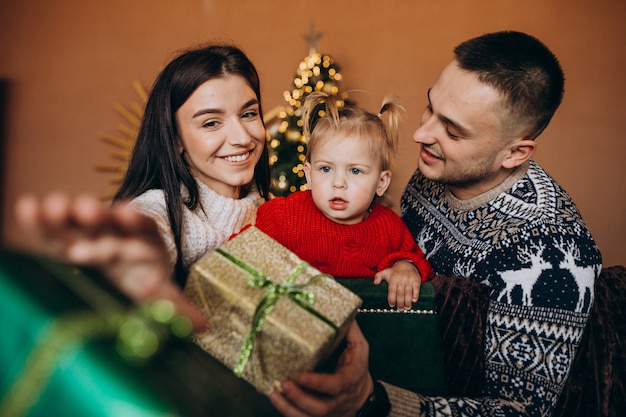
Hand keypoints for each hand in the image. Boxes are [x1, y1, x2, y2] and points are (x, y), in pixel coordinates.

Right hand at [14, 193, 204, 329]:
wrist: (130, 258)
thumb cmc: (146, 275)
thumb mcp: (161, 290)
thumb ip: (176, 305)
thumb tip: (203, 327)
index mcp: (144, 240)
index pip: (142, 227)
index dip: (135, 220)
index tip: (129, 214)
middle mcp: (118, 232)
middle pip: (108, 220)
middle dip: (98, 215)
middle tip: (86, 208)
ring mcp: (92, 232)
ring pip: (79, 220)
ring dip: (67, 214)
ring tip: (53, 206)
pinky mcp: (70, 237)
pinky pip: (55, 229)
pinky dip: (41, 220)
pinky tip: (27, 208)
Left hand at [269, 321, 372, 416]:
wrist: (362, 398)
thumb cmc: (357, 370)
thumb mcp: (360, 349)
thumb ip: (352, 332)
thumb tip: (344, 313)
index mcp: (348, 382)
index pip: (334, 386)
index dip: (317, 383)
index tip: (301, 375)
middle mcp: (337, 401)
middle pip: (318, 408)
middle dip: (299, 397)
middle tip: (283, 383)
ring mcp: (326, 413)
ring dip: (287, 408)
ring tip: (273, 394)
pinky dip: (286, 411)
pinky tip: (274, 398)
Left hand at [374, 261, 421, 309]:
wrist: (407, 265)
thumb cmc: (395, 272)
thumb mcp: (385, 272)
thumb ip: (378, 276)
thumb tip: (375, 282)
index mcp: (393, 279)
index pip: (392, 290)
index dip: (392, 298)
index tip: (392, 305)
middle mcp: (401, 279)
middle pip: (400, 293)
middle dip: (400, 302)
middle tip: (400, 309)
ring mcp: (409, 280)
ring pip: (408, 292)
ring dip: (408, 301)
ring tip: (407, 308)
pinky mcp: (416, 280)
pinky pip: (416, 288)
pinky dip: (415, 295)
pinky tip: (414, 301)